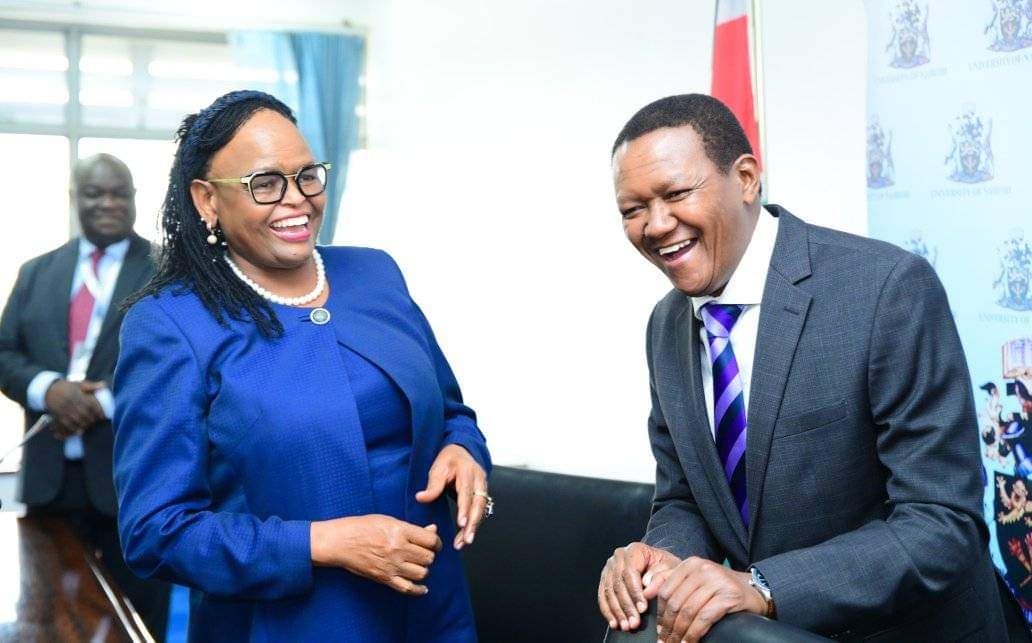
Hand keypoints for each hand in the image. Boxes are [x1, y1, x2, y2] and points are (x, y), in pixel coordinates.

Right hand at [44, 379, 105, 437]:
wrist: (50, 389)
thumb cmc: (68, 387)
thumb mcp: (80, 384)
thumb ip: (92, 386)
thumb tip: (104, 385)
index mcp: (78, 394)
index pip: (90, 404)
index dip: (98, 411)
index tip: (102, 416)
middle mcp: (71, 402)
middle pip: (84, 413)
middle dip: (92, 419)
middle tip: (96, 421)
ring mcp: (64, 409)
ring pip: (76, 419)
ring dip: (84, 424)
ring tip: (89, 425)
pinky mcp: (58, 415)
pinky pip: (66, 424)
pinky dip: (74, 429)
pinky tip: (80, 431)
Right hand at [310, 514, 442, 595]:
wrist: (340, 542)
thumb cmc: (362, 527)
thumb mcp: (388, 520)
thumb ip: (412, 528)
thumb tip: (433, 529)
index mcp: (400, 531)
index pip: (431, 540)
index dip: (437, 542)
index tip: (434, 544)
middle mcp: (398, 549)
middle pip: (428, 557)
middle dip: (430, 555)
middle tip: (424, 553)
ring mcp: (391, 565)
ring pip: (422, 573)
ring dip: (423, 569)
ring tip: (418, 565)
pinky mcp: (384, 578)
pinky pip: (408, 588)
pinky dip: (419, 590)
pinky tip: (423, 588)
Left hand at [415, 444, 488, 549]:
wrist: (460, 451)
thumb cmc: (449, 460)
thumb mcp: (437, 468)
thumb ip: (432, 485)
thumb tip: (421, 498)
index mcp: (467, 472)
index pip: (467, 493)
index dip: (465, 510)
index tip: (461, 524)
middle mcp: (479, 480)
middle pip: (479, 505)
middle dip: (473, 524)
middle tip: (466, 540)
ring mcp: (482, 487)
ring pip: (481, 510)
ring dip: (474, 527)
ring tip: (464, 542)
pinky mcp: (482, 495)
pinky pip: (480, 511)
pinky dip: (474, 524)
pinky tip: (466, 535)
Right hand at [598, 542, 678, 631]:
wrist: (662, 567)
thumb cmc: (668, 568)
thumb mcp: (671, 568)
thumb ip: (661, 575)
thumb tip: (646, 587)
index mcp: (634, 550)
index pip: (630, 572)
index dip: (635, 592)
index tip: (643, 609)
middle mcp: (618, 557)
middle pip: (618, 583)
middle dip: (626, 606)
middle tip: (634, 623)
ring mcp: (610, 567)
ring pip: (609, 591)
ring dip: (617, 612)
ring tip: (626, 626)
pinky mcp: (605, 579)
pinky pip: (602, 596)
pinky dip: (608, 611)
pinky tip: (614, 623)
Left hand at [644, 556, 766, 642]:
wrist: (755, 590)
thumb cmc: (721, 588)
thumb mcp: (696, 580)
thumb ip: (671, 582)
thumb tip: (646, 593)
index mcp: (690, 564)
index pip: (666, 590)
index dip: (660, 614)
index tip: (659, 630)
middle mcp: (702, 569)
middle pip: (676, 602)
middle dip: (668, 627)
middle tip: (664, 642)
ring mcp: (717, 581)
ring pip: (688, 612)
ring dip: (679, 634)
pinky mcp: (729, 596)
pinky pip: (704, 619)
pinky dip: (693, 634)